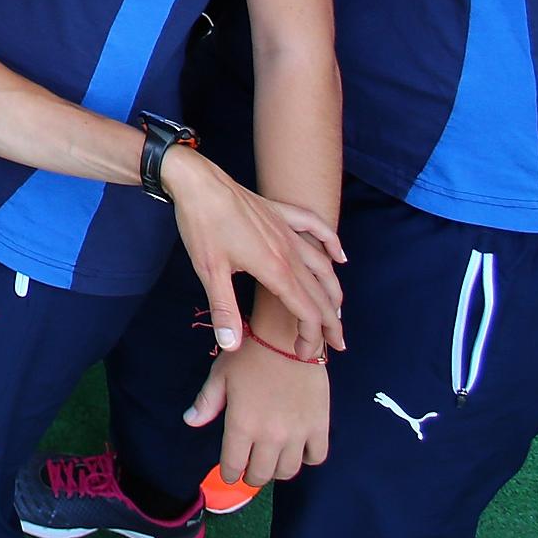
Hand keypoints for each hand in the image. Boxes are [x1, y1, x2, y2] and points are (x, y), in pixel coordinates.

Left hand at [161, 147, 345, 356]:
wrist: (197, 181)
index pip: (307, 312)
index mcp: (275, 269)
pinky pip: (314, 227)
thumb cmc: (201, 225)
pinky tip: (340, 256)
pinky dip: (331, 243)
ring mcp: (287, 230)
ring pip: (323, 264)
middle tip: (337, 345)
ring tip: (338, 312)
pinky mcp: (279, 213)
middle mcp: (288, 250)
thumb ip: (224, 310)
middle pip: (321, 293)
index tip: (305, 355)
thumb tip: (231, 345)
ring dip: (334, 290)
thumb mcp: (209, 271)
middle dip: (331, 322)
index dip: (311, 338)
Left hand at [184, 334, 329, 487]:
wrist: (286, 337)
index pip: (233, 466)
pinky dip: (306, 458)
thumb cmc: (249, 354)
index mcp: (242, 424)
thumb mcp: (220, 375)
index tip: (229, 473)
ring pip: (288, 471)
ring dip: (277, 471)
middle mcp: (270, 435)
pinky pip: (316, 456)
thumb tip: (190, 422)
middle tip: (249, 470)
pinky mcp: (319, 426)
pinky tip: (297, 449)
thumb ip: (206, 402)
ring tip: (271, 461)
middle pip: (261, 474)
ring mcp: (297, 433)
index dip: (229, 473)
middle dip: (251, 477)